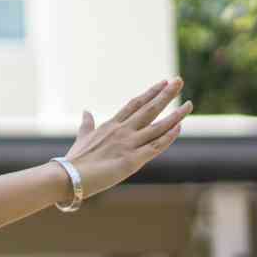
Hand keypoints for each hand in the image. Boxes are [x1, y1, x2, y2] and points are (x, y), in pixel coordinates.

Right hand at [65, 77, 191, 197]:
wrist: (68, 176)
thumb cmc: (74, 160)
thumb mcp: (82, 138)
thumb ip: (87, 124)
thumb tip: (86, 111)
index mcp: (111, 125)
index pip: (134, 104)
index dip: (150, 93)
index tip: (162, 82)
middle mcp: (122, 131)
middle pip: (148, 109)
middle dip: (165, 94)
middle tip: (179, 80)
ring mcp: (128, 144)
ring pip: (157, 126)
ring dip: (174, 115)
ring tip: (188, 104)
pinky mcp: (132, 160)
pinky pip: (155, 146)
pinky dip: (168, 137)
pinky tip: (179, 128)